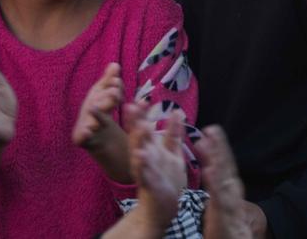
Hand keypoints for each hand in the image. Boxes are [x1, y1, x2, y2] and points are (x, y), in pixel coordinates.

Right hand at [73, 63, 123, 148]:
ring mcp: (84, 124)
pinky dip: (84, 134)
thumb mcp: (106, 95)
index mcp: (96, 99)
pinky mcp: (81, 138)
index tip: (118, 82)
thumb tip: (114, 64)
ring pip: (92, 118)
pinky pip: (82, 136)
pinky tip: (87, 132)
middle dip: (107, 97)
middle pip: (98, 102)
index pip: (105, 90)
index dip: (113, 86)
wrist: (94, 137)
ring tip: (97, 107)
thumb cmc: (100, 111)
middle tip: (115, 93)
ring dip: (96, 113)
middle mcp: (89, 110)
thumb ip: (109, 81)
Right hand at [126, 102, 184, 231]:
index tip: (141, 98)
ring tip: (138, 126)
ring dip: (138, 140)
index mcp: (151, 149)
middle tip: (129, 104)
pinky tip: (140, 155)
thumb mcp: (171, 153)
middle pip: (139, 137)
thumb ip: (173, 133)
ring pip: (140, 153)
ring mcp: (146, 171)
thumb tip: (176, 111)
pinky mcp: (150, 185)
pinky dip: (142, 164)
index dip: (143, 114)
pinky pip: (145, 174)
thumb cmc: (166, 179)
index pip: (145, 128)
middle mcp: (145, 158)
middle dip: (135, 122)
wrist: (162, 209)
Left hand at [197, 125, 257, 238]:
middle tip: (212, 128)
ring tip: (207, 143)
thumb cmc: (226, 226)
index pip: (224, 164)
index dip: (219, 146)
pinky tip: (209, 170)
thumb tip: (213, 169)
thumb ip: (219, 187)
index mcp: (229, 189)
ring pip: (223, 179)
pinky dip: (215, 183)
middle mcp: (232, 193)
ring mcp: (230, 204)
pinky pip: (218, 198)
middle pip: (226, 166)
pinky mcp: (224, 217)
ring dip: (216, 159)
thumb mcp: (222, 204)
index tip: (211, 129)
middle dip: (219, 147)